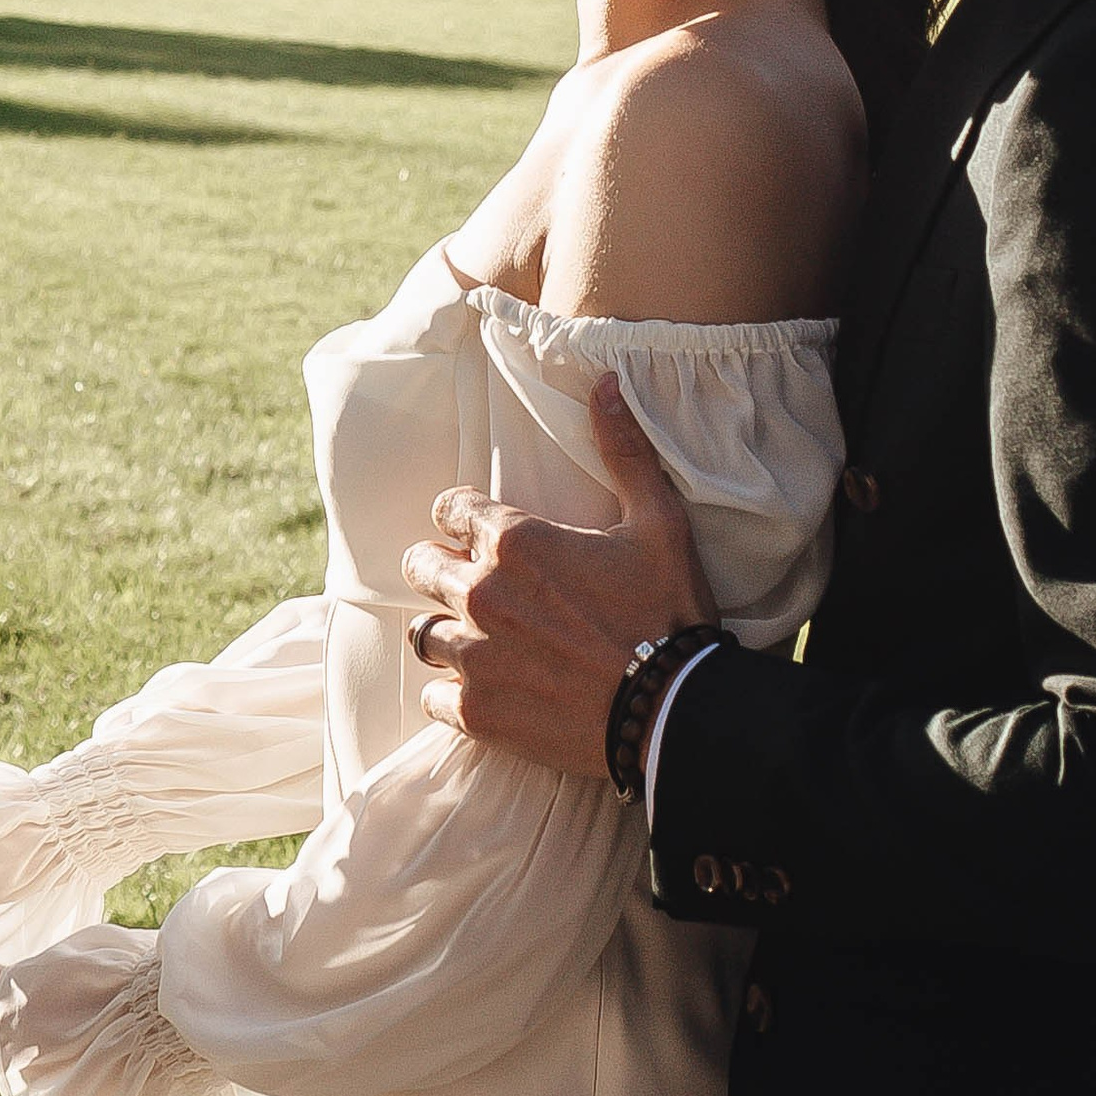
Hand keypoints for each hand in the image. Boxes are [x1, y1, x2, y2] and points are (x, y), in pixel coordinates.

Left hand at [401, 374, 713, 777]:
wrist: (673, 708)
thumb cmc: (668, 611)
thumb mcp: (660, 522)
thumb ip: (624, 451)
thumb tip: (604, 382)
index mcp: (516, 541)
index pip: (450, 509)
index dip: (463, 517)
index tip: (477, 529)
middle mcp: (482, 593)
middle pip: (422, 567)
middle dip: (440, 569)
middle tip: (472, 584)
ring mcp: (475, 656)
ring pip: (422, 635)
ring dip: (444, 633)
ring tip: (474, 640)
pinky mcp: (478, 713)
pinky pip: (434, 699)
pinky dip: (452, 695)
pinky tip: (483, 692)